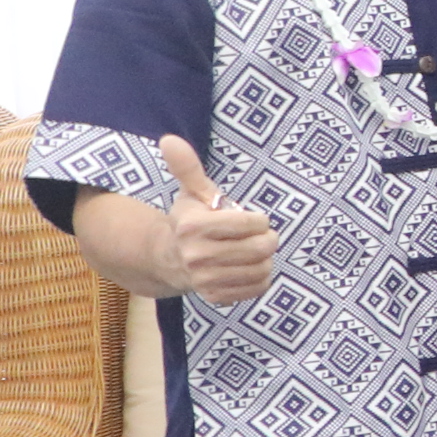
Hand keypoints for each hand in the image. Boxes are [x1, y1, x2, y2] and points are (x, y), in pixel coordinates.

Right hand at [156, 135, 277, 305]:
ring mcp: (205, 279)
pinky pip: (257, 288)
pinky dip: (260, 278)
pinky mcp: (214, 297)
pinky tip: (247, 269)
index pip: (251, 223)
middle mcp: (196, 255)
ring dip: (265, 259)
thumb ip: (187, 168)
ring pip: (262, 269)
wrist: (169, 259)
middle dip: (267, 239)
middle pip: (260, 248)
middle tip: (261, 237)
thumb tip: (169, 138)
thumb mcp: (191, 193)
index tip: (252, 219)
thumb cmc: (189, 221)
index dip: (259, 220)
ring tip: (253, 253)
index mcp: (193, 226)